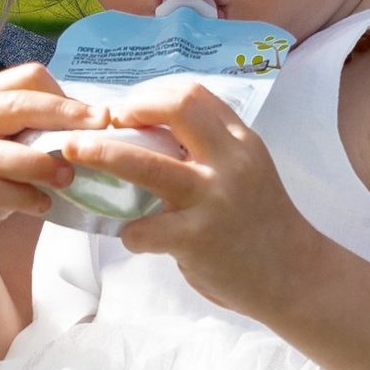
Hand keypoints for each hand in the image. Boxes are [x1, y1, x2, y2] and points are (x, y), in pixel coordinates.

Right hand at [0, 66, 89, 266]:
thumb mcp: (11, 151)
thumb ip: (37, 134)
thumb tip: (94, 128)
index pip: (25, 80)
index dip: (65, 98)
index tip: (98, 118)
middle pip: (17, 105)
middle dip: (63, 118)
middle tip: (99, 132)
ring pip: (2, 152)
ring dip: (43, 165)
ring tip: (69, 178)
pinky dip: (23, 197)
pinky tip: (42, 204)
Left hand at [100, 81, 316, 315]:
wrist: (296, 276)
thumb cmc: (261, 222)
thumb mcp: (246, 171)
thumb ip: (208, 149)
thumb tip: (147, 133)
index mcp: (239, 140)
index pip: (191, 94)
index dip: (150, 96)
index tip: (127, 111)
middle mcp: (230, 160)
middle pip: (173, 108)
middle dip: (126, 109)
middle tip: (97, 123)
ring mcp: (213, 199)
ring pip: (144, 164)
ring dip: (101, 154)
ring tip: (73, 151)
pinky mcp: (198, 239)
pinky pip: (143, 229)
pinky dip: (130, 233)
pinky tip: (135, 238)